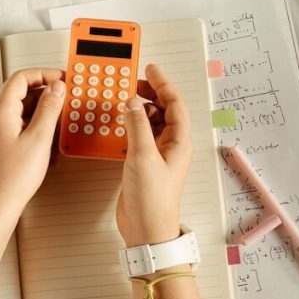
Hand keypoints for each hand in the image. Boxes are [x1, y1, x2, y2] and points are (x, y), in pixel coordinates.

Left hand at [0, 68, 65, 219]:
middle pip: (22, 91)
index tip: (62, 79)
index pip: (22, 78)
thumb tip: (57, 88)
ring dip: (42, 112)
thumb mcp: (39, 139)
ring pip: (22, 109)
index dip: (44, 74)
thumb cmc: (11, 178)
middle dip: (46, 93)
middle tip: (65, 99)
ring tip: (59, 123)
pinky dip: (36, 126)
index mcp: (1, 110)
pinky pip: (19, 124)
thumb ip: (49, 109)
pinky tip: (49, 141)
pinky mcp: (0, 142)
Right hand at [117, 63, 192, 246]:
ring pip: (151, 121)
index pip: (175, 104)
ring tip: (124, 98)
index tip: (150, 69)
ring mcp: (157, 154)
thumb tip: (131, 103)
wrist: (146, 230)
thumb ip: (137, 126)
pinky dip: (130, 125)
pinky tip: (120, 122)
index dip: (163, 83)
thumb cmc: (152, 200)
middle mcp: (171, 146)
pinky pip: (140, 135)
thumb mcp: (143, 157)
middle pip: (164, 110)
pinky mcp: (144, 163)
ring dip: (139, 109)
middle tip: (134, 80)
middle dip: (150, 93)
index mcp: (179, 142)